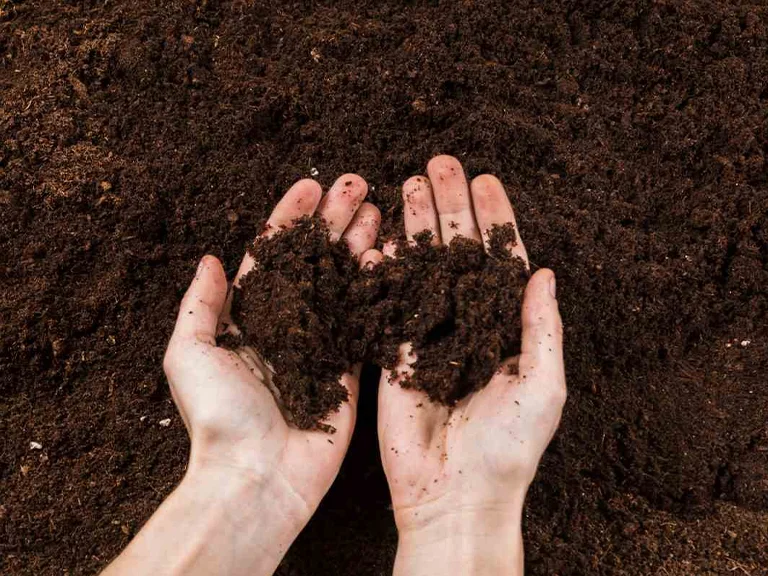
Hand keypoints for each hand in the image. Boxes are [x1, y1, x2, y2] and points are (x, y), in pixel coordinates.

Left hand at [103, 175, 379, 575]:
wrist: (259, 477)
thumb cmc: (220, 417)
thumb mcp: (189, 353)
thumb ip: (201, 304)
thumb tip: (210, 258)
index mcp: (248, 319)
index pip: (272, 255)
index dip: (290, 219)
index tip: (310, 186)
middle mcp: (287, 326)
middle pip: (314, 260)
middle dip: (334, 220)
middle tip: (357, 185)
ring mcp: (321, 344)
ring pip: (344, 281)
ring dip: (359, 242)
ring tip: (378, 208)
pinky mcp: (349, 368)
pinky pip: (365, 319)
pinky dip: (377, 286)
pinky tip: (389, 255)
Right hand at [373, 156, 565, 575]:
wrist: (455, 493)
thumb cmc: (509, 447)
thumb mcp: (543, 384)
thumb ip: (541, 326)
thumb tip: (545, 270)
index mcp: (504, 327)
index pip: (499, 260)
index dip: (494, 219)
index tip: (486, 180)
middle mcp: (465, 323)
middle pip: (456, 252)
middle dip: (449, 206)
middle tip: (440, 162)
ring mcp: (427, 333)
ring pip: (420, 267)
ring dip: (416, 224)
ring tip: (410, 181)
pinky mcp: (393, 351)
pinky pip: (388, 301)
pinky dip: (384, 267)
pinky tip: (382, 232)